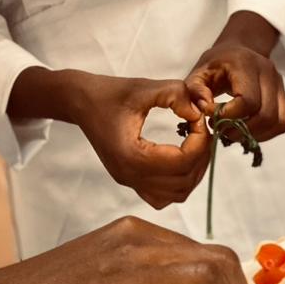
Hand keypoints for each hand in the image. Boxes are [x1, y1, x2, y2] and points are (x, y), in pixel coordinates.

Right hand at [73, 75, 211, 208]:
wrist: (81, 100)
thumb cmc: (110, 92)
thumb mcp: (145, 87)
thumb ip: (177, 95)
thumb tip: (200, 112)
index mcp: (131, 155)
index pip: (182, 161)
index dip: (200, 141)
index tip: (201, 119)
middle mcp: (129, 175)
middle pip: (183, 182)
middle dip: (201, 156)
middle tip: (202, 130)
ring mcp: (128, 181)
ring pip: (176, 195)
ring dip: (193, 171)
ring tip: (195, 143)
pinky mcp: (129, 179)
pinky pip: (162, 196)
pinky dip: (178, 182)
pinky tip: (180, 156)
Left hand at [186, 44, 284, 142]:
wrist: (238, 50)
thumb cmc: (216, 64)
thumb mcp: (198, 72)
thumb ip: (194, 90)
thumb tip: (205, 109)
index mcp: (245, 64)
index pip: (247, 100)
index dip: (229, 116)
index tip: (211, 117)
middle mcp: (268, 73)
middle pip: (265, 114)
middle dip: (241, 130)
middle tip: (222, 130)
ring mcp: (279, 84)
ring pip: (277, 121)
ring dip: (254, 134)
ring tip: (233, 131)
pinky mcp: (283, 95)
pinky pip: (282, 123)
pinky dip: (265, 133)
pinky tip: (247, 130)